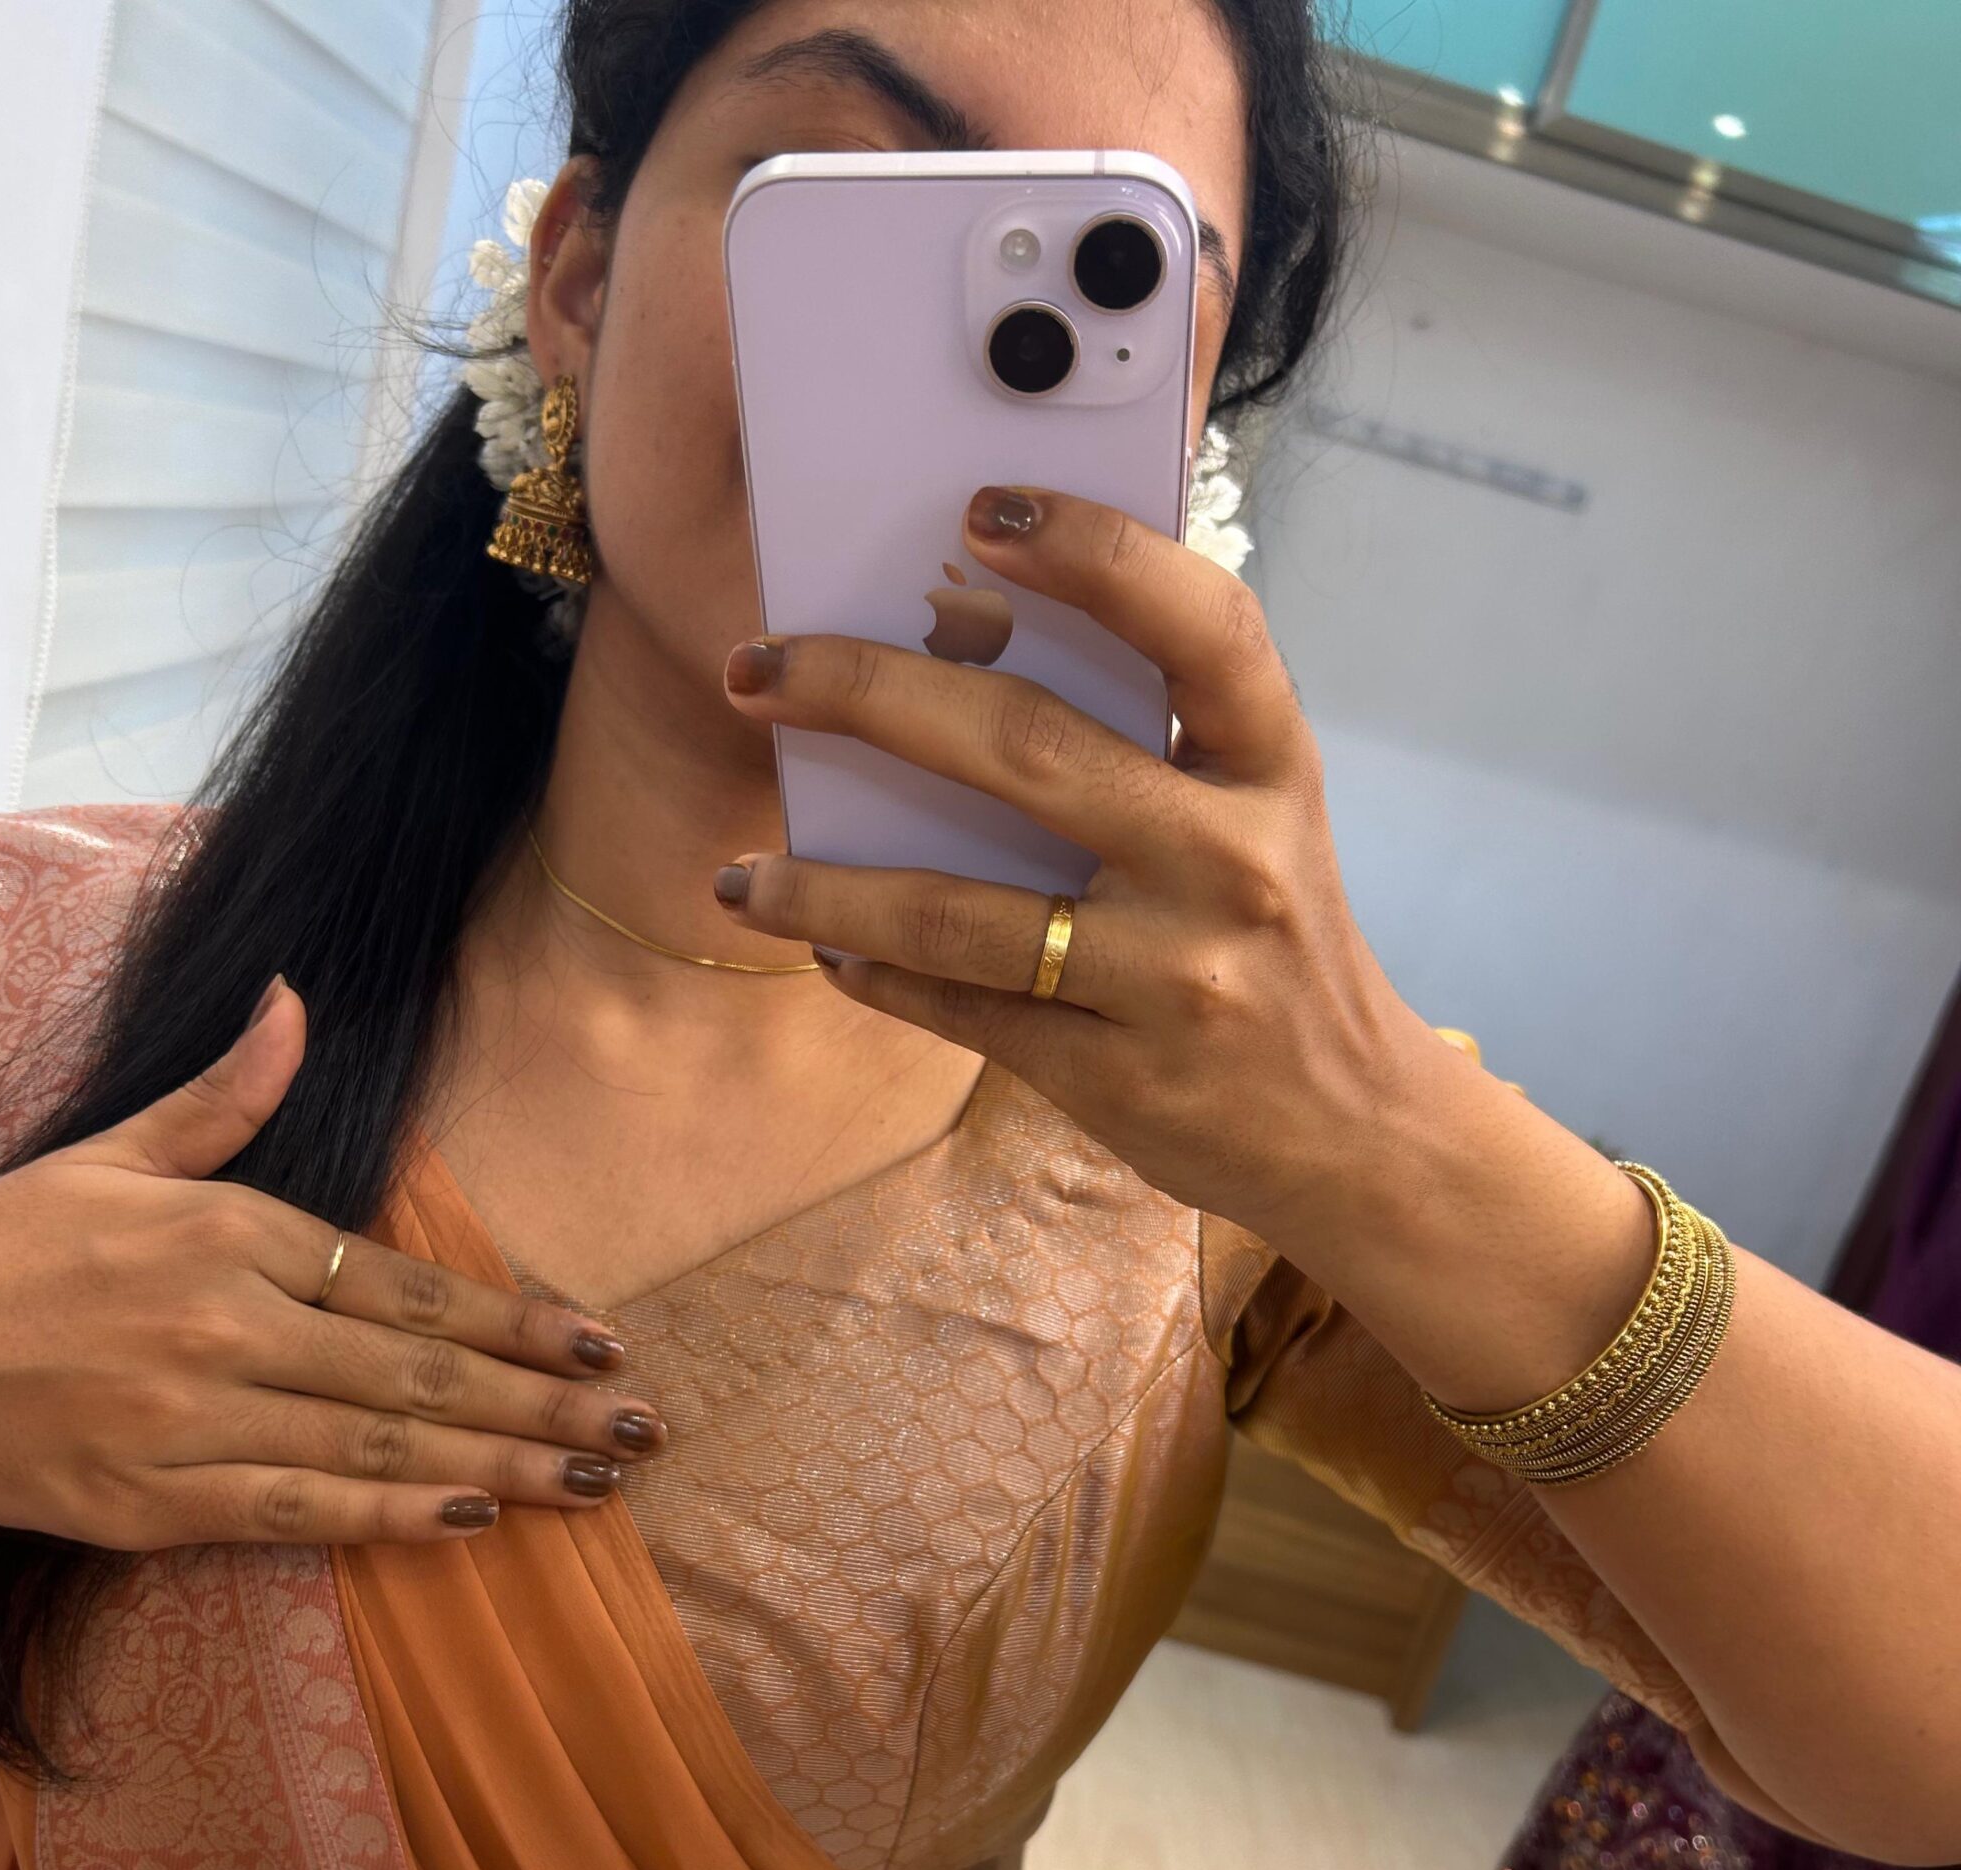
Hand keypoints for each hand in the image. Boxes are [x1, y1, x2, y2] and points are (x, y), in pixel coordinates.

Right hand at [0, 979, 666, 1548]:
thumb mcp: (111, 1151)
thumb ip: (222, 1095)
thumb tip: (294, 998)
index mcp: (231, 1234)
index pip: (410, 1287)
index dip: (517, 1321)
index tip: (605, 1345)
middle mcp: (230, 1326)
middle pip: (421, 1374)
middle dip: (544, 1406)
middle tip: (644, 1433)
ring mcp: (196, 1421)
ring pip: (378, 1448)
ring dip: (499, 1466)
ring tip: (592, 1483)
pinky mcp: (153, 1505)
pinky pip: (297, 1515)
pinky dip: (387, 1519)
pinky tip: (469, 1523)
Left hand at [712, 481, 1453, 1246]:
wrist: (1359, 1129)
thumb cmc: (1281, 944)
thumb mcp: (1261, 823)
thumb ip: (1156, 745)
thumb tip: (953, 654)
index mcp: (1273, 768)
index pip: (1204, 625)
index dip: (1099, 554)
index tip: (981, 507)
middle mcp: (1232, 862)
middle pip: (1029, 750)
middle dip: (868, 694)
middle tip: (759, 671)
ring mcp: (1176, 976)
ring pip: (962, 913)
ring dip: (827, 890)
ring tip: (745, 875)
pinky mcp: (1121, 1075)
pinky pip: (967, 1013)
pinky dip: (879, 977)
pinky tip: (826, 950)